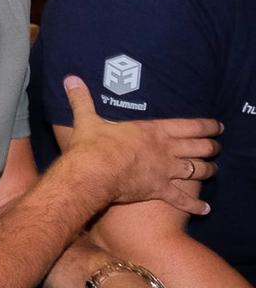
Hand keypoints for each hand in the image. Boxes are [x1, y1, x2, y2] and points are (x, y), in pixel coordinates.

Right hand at [60, 76, 218, 215]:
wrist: (92, 173)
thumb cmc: (92, 145)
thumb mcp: (87, 119)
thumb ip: (82, 99)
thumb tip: (70, 79)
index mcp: (155, 131)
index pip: (191, 126)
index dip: (208, 126)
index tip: (217, 127)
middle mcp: (166, 150)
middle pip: (200, 148)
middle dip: (211, 147)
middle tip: (216, 147)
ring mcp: (165, 171)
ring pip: (197, 171)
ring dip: (207, 170)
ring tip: (212, 170)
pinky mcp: (159, 190)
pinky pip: (182, 199)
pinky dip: (195, 204)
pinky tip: (204, 208)